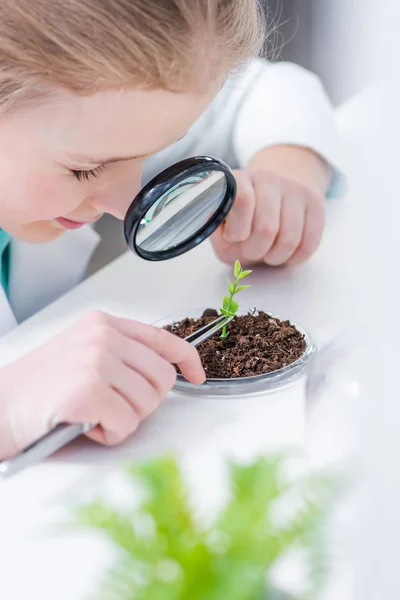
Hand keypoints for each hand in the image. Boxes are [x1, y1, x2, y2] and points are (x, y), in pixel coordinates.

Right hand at [0, 310, 204, 458]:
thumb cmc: (37, 386)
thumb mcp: (82, 353)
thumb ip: (120, 354)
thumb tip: (161, 373)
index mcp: (103, 323)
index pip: (163, 338)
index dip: (187, 359)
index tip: (196, 375)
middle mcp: (103, 336)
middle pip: (162, 378)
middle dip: (145, 402)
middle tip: (115, 407)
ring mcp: (96, 361)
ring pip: (148, 403)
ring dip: (124, 419)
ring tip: (93, 415)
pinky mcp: (88, 391)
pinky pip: (127, 423)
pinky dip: (110, 433)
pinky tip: (86, 425)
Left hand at [211, 145, 329, 266]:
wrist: (270, 199)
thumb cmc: (241, 221)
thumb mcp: (221, 227)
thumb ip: (219, 234)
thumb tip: (232, 238)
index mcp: (238, 180)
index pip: (243, 201)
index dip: (238, 231)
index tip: (235, 237)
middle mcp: (267, 178)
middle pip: (267, 228)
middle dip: (256, 251)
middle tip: (251, 251)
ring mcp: (294, 187)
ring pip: (290, 239)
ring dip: (276, 257)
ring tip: (268, 254)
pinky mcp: (315, 200)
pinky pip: (309, 242)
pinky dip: (296, 258)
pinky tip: (286, 254)